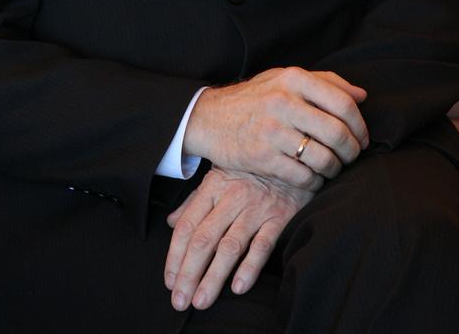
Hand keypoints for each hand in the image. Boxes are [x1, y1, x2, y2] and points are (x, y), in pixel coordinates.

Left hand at [164, 166, 309, 312]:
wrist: (289, 157)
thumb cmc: (250, 171)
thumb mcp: (218, 178)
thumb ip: (194, 202)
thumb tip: (171, 222)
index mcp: (212, 186)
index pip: (187, 225)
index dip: (175, 255)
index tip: (169, 280)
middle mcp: (232, 197)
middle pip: (204, 240)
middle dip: (189, 273)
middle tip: (180, 299)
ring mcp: (256, 208)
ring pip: (229, 247)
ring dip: (213, 277)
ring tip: (201, 300)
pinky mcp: (279, 218)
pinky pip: (262, 245)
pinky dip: (249, 267)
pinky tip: (238, 286)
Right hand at [183, 67, 368, 188]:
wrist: (209, 117)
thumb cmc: (254, 98)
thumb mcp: (284, 78)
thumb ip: (325, 82)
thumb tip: (362, 95)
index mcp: (293, 78)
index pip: (343, 104)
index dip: (360, 125)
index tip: (362, 137)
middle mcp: (283, 102)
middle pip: (337, 133)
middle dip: (352, 151)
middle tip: (351, 156)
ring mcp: (272, 131)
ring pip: (324, 159)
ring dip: (335, 169)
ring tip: (332, 167)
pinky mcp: (263, 157)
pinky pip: (304, 177)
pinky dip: (315, 181)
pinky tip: (312, 176)